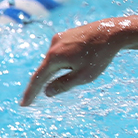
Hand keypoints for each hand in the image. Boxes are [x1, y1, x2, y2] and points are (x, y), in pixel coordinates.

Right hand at [20, 18, 137, 105]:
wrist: (113, 32)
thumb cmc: (100, 57)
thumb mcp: (83, 76)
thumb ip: (63, 85)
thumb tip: (47, 92)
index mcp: (54, 57)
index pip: (38, 79)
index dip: (31, 93)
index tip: (24, 105)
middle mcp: (53, 45)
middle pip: (47, 69)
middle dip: (49, 81)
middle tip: (44, 95)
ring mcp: (60, 37)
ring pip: (57, 60)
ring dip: (65, 68)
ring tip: (86, 64)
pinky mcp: (68, 34)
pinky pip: (63, 51)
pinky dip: (68, 60)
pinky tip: (83, 58)